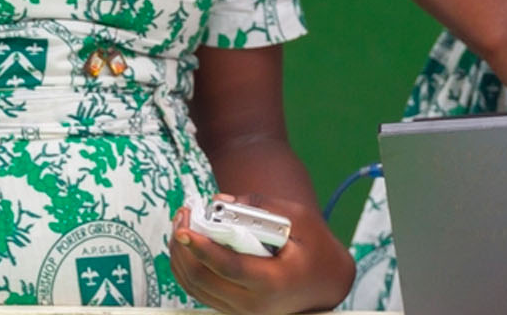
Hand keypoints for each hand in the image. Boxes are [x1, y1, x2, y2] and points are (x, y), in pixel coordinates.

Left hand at [170, 194, 353, 314]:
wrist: (326, 284)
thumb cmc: (316, 248)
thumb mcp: (300, 219)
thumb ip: (261, 207)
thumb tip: (221, 202)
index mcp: (274, 281)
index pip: (229, 267)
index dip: (203, 248)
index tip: (185, 229)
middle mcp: (255, 303)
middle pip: (202, 279)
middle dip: (183, 247)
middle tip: (182, 217)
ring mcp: (242, 311)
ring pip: (194, 287)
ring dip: (180, 256)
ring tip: (181, 225)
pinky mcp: (233, 309)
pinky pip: (199, 291)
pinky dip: (186, 268)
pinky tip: (187, 245)